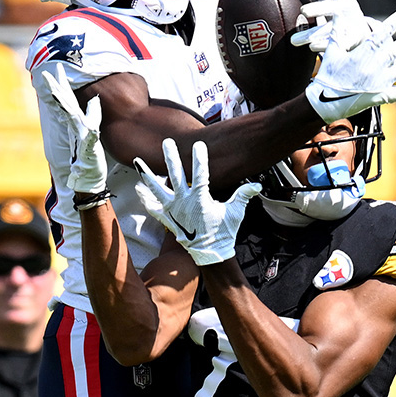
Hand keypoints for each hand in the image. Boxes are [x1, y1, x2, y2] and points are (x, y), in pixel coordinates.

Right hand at [41, 63, 106, 192]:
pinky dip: (90, 130)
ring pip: (72, 116)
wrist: (87, 176)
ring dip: (65, 104)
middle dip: (56, 88)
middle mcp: (75, 125)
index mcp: (76, 120)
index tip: (55, 68)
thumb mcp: (93, 129)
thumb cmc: (90, 152)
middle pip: (65, 103)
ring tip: (58, 91)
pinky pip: (89, 137)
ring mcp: (80, 135)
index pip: (67, 98)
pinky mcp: (88, 146)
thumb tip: (95, 98)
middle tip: (46, 73)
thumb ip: (92, 113)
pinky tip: (90, 125)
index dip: (61, 83)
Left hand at [133, 139, 261, 265]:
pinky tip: (138, 188)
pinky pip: (153, 208)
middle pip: (175, 175)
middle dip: (171, 158)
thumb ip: (244, 195)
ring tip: (138, 161)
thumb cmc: (223, 232)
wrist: (210, 254)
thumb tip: (257, 185)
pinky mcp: (168, 219)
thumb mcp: (235, 212)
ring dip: (147, 175)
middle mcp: (183, 203)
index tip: (198, 144)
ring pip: (157, 189)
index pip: (200, 173)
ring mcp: (173, 211)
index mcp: (200, 199)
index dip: (199, 158)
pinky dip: (145, 198)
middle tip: (167, 142)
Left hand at [291, 0, 369, 52]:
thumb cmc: (342, 12)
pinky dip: (323, 47)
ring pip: (328, 31)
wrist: (361, 36)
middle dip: (318, 9)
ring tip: (295, 39)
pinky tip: (311, 48)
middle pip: (330, 9)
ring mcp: (348, 28)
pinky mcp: (347, 44)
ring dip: (313, 34)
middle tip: (303, 10)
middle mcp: (346, 12)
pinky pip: (334, 46)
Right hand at [306, 9, 395, 123]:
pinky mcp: (379, 96)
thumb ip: (338, 32)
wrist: (323, 103)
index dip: (393, 23)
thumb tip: (340, 12)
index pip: (381, 35)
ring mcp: (378, 83)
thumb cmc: (327, 75)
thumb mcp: (331, 52)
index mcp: (362, 55)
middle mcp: (373, 68)